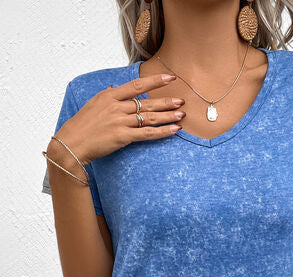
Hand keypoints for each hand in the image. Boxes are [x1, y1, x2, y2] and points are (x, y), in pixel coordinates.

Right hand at [53, 73, 185, 164]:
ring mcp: (120, 121)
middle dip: (166, 101)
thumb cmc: (81, 126)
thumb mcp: (92, 104)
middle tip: (181, 100)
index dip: (155, 81)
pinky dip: (162, 132)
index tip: (169, 77)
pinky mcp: (123, 137)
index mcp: (109, 95)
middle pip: (147, 102)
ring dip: (168, 116)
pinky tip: (173, 130)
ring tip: (181, 115)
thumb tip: (114, 87)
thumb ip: (107, 95)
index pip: (136, 85)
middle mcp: (116, 107)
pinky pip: (147, 134)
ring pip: (149, 117)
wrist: (72, 143)